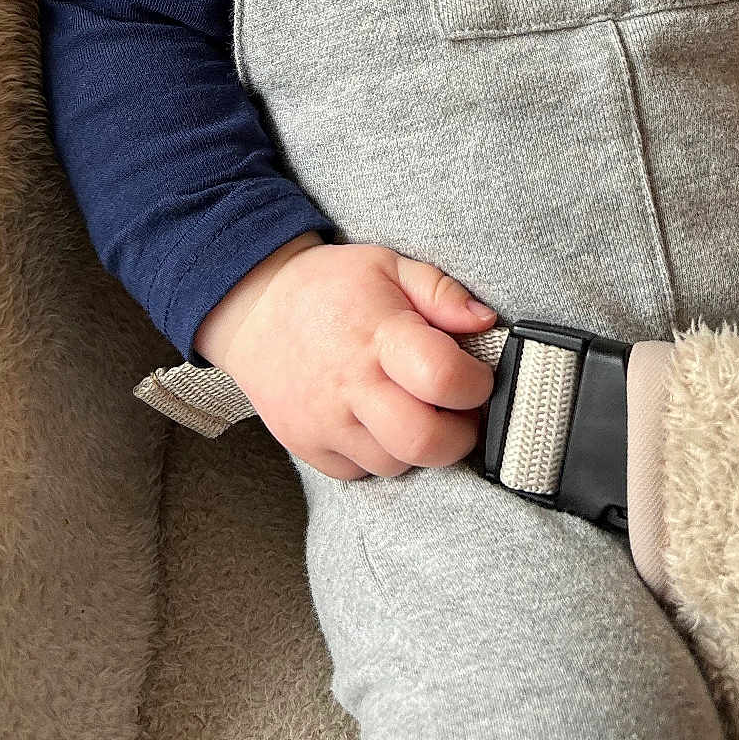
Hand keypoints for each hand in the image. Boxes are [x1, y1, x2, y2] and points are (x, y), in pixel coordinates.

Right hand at [200, 233, 496, 480]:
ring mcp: (325, 423)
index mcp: (379, 335)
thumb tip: (486, 322)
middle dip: (459, 436)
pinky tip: (379, 422)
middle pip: (424, 441)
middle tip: (461, 413)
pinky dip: (381, 455)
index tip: (477, 377)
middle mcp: (350, 386)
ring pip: (396, 465)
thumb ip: (441, 293)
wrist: (252, 309)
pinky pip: (361, 473)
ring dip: (420, 446)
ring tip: (418, 411)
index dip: (476, 385)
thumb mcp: (388, 266)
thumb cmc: (328, 286)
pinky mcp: (307, 447)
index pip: (443, 378)